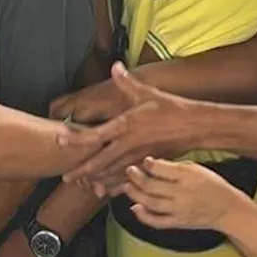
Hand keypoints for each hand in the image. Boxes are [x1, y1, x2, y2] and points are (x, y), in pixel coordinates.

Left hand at [63, 62, 196, 194]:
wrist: (195, 126)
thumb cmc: (171, 108)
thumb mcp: (147, 92)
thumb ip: (127, 82)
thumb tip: (115, 66)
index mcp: (126, 125)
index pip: (96, 135)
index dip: (77, 140)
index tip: (60, 141)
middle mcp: (130, 144)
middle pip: (100, 161)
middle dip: (82, 170)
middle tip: (66, 176)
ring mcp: (138, 156)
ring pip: (113, 172)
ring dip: (96, 179)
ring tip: (81, 185)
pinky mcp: (147, 163)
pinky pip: (128, 178)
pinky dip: (116, 185)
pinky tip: (107, 190)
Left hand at [122, 157, 247, 231]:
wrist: (227, 208)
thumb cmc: (212, 185)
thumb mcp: (196, 168)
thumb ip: (174, 166)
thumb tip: (152, 163)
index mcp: (188, 176)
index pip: (160, 169)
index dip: (148, 164)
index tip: (144, 161)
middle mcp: (182, 193)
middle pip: (151, 186)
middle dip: (136, 177)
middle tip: (129, 171)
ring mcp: (179, 210)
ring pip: (150, 203)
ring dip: (135, 194)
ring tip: (127, 186)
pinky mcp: (178, 223)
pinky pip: (157, 221)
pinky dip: (143, 216)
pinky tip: (135, 207)